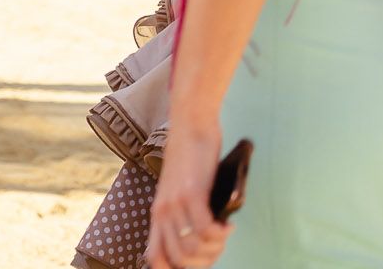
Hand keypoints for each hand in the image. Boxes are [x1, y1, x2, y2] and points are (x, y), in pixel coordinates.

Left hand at [147, 112, 233, 268]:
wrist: (190, 126)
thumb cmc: (191, 161)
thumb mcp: (180, 192)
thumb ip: (184, 217)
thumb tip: (201, 244)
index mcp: (158, 215)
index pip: (155, 258)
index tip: (197, 265)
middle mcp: (162, 212)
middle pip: (179, 260)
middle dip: (205, 262)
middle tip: (219, 247)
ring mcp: (174, 203)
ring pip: (192, 249)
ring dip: (215, 248)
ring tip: (224, 234)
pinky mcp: (190, 193)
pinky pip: (204, 229)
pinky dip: (220, 233)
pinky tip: (227, 224)